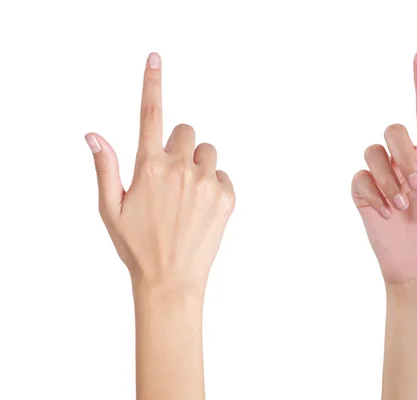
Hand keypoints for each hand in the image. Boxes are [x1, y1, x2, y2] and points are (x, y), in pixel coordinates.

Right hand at [85, 53, 234, 285]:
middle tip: (170, 177)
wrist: (171, 280)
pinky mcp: (227, 197)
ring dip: (199, 165)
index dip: (153, 83)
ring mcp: (206, 182)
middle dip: (179, 147)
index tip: (156, 58)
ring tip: (187, 197)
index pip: (151, 115)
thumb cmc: (136, 246)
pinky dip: (215, 186)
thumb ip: (105, 167)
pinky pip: (223, 176)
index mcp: (149, 167)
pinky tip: (202, 210)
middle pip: (187, 131)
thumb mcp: (110, 208)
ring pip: (208, 152)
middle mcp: (180, 168)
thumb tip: (94, 134)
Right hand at [351, 52, 416, 282]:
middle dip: (401, 156)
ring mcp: (383, 177)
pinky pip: (358, 178)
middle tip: (415, 189)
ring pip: (371, 152)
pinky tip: (384, 214)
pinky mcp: (364, 194)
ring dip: (387, 180)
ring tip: (401, 207)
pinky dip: (371, 195)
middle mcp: (406, 162)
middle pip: (392, 131)